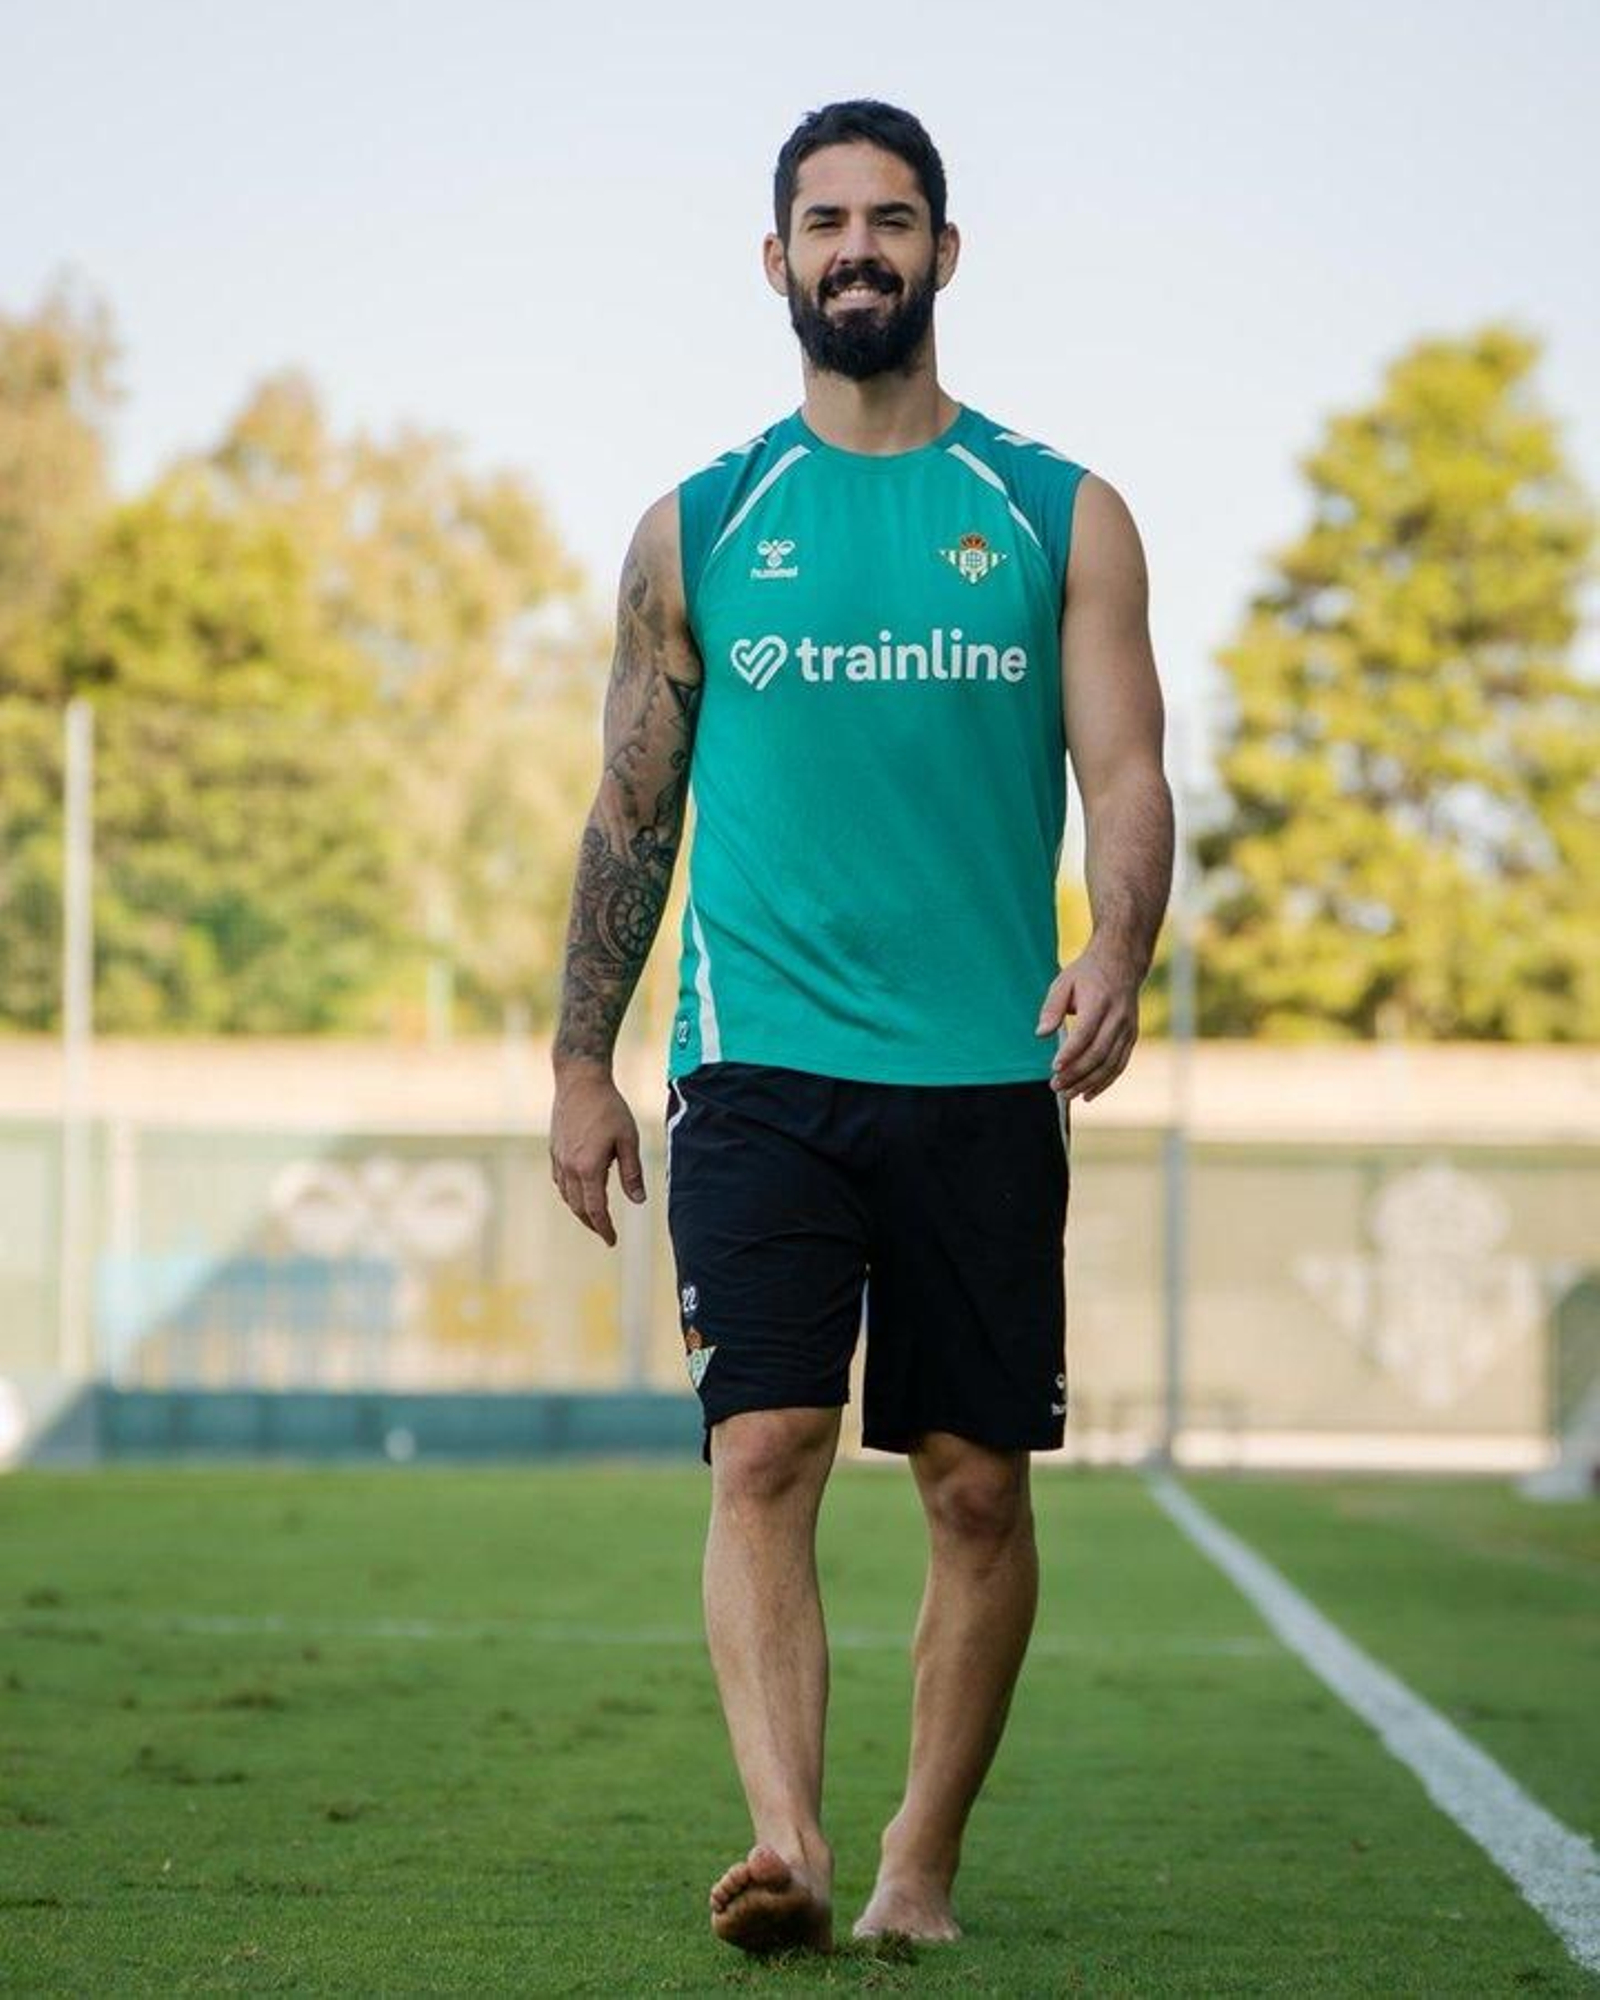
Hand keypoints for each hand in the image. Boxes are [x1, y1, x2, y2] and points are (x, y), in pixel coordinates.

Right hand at [549, 1067, 645, 1247]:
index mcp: (589, 1168)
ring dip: (579, 1209)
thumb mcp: (628, 1139)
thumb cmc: (609, 1107)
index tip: (612, 1241)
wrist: (579, 1080)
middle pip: (578, 1207)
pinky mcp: (554, 1148)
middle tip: (605, 1233)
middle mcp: (569, 1167)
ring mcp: (558, 1158)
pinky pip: (559, 1180)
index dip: (604, 1228)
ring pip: (566, 1195)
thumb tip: (638, 1201)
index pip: (596, 1209)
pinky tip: (579, 1191)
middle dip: (592, 1223)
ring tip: (593, 1216)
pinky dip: (569, 1192)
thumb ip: (632, 1172)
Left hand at [1035, 944, 1141, 1101]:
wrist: (1121, 964)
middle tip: (1056, 1086)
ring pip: (1110, 1063)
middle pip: (1098, 1052)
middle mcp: (1118, 1018)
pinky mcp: (1132, 1037)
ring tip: (1068, 1094)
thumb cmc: (1086, 975)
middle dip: (1077, 1073)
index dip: (1071, 1053)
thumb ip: (1052, 1008)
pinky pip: (1119, 1065)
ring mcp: (1128, 1029)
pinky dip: (1105, 1082)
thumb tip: (1040, 1034)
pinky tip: (1088, 1094)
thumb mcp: (1063, 982)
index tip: (1054, 1068)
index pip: (1085, 1033)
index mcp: (1100, 1001)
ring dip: (1089, 1082)